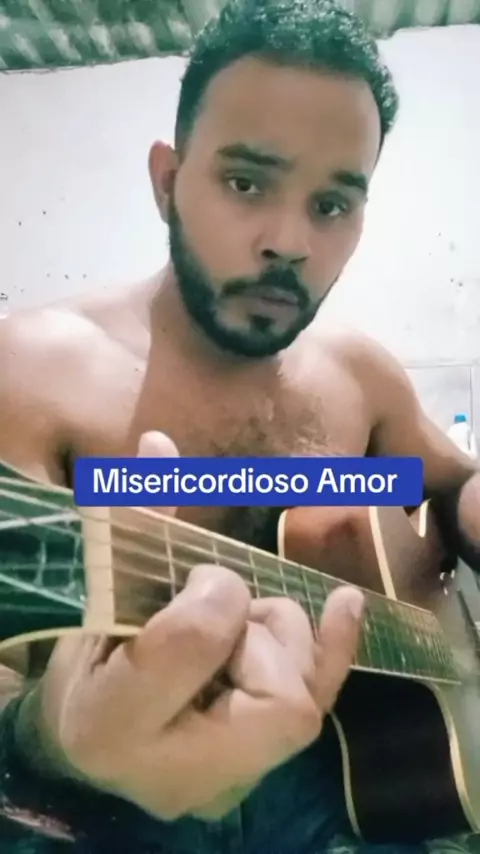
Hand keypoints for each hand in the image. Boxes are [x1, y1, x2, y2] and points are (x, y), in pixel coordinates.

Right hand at [17, 432, 363, 820]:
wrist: (88, 735)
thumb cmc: (86, 657)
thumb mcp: (101, 591)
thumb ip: (137, 521)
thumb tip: (159, 441)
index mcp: (110, 723)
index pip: (195, 646)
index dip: (215, 594)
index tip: (203, 572)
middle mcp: (174, 776)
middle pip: (275, 698)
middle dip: (261, 628)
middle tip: (224, 603)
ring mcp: (226, 784)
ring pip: (302, 703)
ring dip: (280, 638)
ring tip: (238, 625)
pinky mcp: (259, 772)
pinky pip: (316, 711)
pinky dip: (335, 649)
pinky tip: (346, 603)